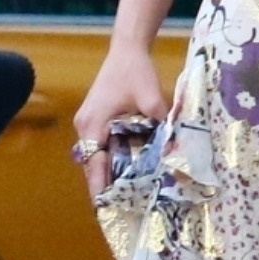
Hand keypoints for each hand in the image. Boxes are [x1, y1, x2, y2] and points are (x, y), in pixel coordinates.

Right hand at [72, 42, 169, 199]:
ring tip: (124, 196)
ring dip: (107, 173)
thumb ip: (160, 123)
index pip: (94, 165)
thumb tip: (173, 148)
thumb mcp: (152, 98)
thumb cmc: (135, 71)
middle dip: (104, 186)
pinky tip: (125, 170)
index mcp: (93, 124)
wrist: (127, 49)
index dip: (100, 189)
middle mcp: (85, 126)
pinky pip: (100, 145)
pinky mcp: (94, 118)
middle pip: (92, 164)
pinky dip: (110, 159)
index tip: (105, 211)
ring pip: (95, 156)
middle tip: (121, 209)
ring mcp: (87, 122)